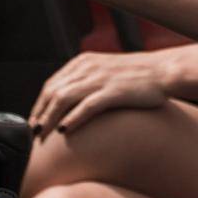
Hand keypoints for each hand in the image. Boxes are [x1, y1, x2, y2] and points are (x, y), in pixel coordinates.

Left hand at [29, 49, 170, 136]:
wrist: (164, 71)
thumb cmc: (136, 76)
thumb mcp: (105, 71)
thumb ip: (85, 82)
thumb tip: (66, 104)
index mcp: (84, 61)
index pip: (51, 84)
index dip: (38, 105)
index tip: (34, 123)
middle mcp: (88, 67)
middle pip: (53, 91)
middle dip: (40, 114)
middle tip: (34, 134)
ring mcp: (101, 78)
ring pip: (64, 98)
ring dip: (50, 118)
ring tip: (44, 135)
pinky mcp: (114, 91)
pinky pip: (87, 106)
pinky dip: (73, 118)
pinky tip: (66, 131)